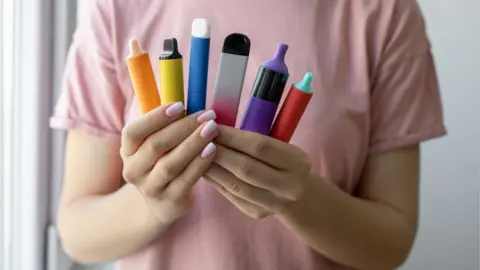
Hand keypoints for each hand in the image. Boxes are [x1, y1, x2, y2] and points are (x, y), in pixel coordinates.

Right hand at [120, 102, 217, 225]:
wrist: (159, 206)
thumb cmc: (162, 163)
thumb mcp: (155, 144)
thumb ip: (165, 124)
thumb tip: (185, 95)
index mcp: (127, 151)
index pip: (133, 132)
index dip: (155, 117)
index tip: (180, 105)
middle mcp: (133, 170)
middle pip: (156, 145)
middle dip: (183, 127)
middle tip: (207, 115)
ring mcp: (150, 188)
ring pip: (171, 164)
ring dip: (193, 144)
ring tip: (212, 129)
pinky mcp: (169, 201)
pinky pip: (186, 180)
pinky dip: (200, 164)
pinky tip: (213, 150)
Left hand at [204, 125, 312, 218]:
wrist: (300, 195)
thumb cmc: (285, 161)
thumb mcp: (282, 147)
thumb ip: (256, 140)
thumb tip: (216, 128)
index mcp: (298, 162)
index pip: (260, 147)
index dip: (233, 137)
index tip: (213, 126)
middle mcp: (290, 186)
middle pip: (246, 168)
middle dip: (220, 152)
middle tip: (199, 140)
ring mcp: (274, 203)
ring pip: (236, 185)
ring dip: (213, 168)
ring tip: (197, 154)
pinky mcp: (258, 213)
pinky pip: (231, 195)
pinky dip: (216, 181)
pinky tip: (204, 169)